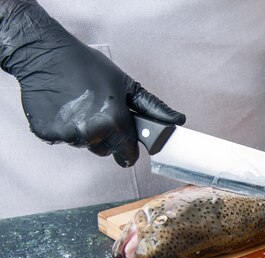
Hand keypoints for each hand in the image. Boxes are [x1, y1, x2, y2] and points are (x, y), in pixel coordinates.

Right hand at [0, 0, 184, 166]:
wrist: (44, 53)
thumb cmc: (87, 66)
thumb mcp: (127, 85)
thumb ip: (153, 108)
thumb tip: (178, 120)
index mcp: (114, 122)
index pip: (128, 155)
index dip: (128, 148)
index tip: (125, 142)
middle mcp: (91, 132)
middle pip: (105, 151)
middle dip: (105, 137)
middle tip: (97, 111)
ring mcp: (66, 134)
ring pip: (84, 145)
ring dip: (84, 132)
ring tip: (78, 106)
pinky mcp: (46, 133)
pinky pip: (62, 139)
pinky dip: (62, 128)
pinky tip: (62, 107)